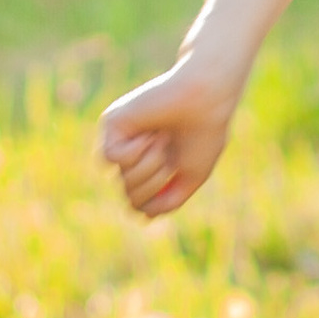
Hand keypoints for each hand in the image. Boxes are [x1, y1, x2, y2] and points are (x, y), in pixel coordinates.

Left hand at [98, 53, 239, 218]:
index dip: (156, 197)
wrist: (205, 100)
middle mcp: (134, 154)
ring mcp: (122, 139)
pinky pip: (112, 157)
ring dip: (148, 165)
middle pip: (130, 195)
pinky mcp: (112, 124)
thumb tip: (141, 216)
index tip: (175, 173)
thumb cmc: (203, 134)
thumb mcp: (190, 177)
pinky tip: (149, 133)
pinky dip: (135, 150)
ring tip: (162, 140)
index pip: (138, 204)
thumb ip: (168, 200)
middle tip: (170, 155)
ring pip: (122, 179)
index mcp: (151, 167)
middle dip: (155, 181)